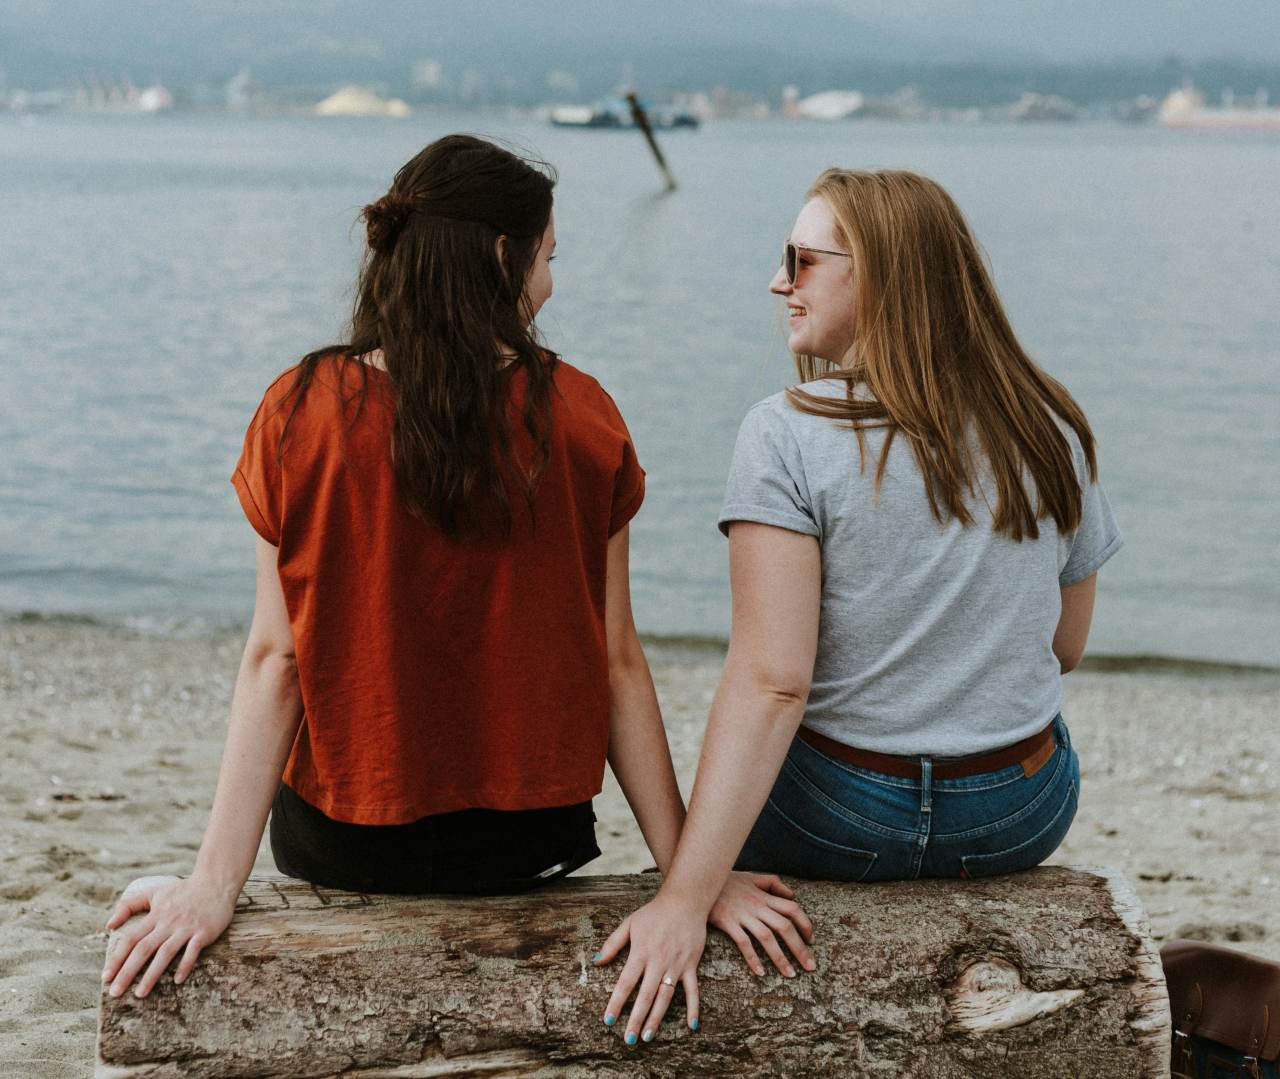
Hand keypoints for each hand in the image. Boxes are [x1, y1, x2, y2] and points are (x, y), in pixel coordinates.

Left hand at [101, 873, 238, 998]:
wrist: (216, 882)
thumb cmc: (183, 890)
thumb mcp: (154, 892)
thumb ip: (129, 905)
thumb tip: (108, 925)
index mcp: (155, 915)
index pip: (131, 938)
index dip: (117, 958)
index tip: (105, 977)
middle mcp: (168, 922)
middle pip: (144, 949)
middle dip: (127, 972)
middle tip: (114, 992)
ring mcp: (186, 927)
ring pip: (165, 953)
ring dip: (151, 975)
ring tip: (139, 994)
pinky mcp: (204, 931)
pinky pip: (193, 950)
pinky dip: (185, 965)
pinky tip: (177, 980)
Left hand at [593, 893, 706, 1044]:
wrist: (685, 901)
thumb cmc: (654, 912)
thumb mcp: (629, 923)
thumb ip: (612, 943)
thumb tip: (596, 961)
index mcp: (641, 952)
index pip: (626, 982)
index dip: (616, 1002)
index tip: (608, 1021)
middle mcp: (658, 961)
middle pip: (645, 995)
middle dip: (636, 1019)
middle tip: (628, 1040)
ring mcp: (676, 965)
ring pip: (665, 997)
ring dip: (657, 1018)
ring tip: (648, 1037)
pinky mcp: (691, 965)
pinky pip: (693, 991)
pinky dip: (693, 1008)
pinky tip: (691, 1026)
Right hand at [709, 872, 815, 977]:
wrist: (699, 881)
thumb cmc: (726, 881)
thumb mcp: (752, 877)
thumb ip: (772, 883)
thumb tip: (792, 895)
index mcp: (764, 896)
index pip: (792, 909)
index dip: (805, 925)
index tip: (812, 941)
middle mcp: (757, 906)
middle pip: (784, 927)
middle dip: (800, 948)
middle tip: (811, 967)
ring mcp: (742, 915)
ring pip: (767, 937)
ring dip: (781, 957)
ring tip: (791, 974)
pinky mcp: (727, 922)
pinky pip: (743, 942)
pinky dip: (753, 958)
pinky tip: (761, 972)